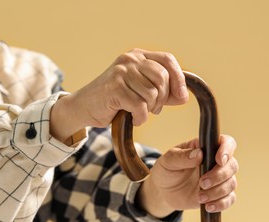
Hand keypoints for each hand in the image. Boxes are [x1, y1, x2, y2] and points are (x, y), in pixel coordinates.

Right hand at [50, 49, 188, 142]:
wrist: (84, 106)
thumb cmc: (115, 100)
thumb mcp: (142, 92)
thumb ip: (163, 93)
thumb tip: (184, 97)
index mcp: (138, 56)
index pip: (167, 60)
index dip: (179, 78)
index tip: (182, 96)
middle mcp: (130, 59)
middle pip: (162, 78)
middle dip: (162, 99)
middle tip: (152, 109)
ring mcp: (121, 72)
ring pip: (152, 94)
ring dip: (149, 110)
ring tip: (139, 113)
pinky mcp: (114, 87)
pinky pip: (140, 106)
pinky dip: (140, 117)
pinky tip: (133, 118)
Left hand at [137, 135, 237, 217]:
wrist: (163, 191)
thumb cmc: (166, 171)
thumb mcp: (168, 161)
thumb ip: (181, 156)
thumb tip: (199, 154)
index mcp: (205, 148)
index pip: (226, 142)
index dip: (227, 149)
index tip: (219, 160)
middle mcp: (215, 162)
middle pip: (232, 165)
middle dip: (219, 176)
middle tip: (202, 183)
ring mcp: (218, 179)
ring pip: (231, 183)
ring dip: (217, 192)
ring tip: (199, 197)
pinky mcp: (218, 195)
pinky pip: (229, 199)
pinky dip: (221, 203)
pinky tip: (208, 206)